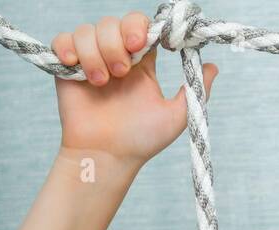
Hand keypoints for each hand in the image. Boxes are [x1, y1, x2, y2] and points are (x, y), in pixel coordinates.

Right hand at [51, 11, 217, 164]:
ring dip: (96, 52)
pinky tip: (76, 67)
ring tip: (101, 83)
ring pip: (89, 30)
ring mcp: (91, 61)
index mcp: (142, 64)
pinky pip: (63, 40)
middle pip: (114, 23)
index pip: (142, 28)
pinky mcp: (67, 68)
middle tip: (124, 70)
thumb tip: (214, 66)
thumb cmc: (140, 141)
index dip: (142, 28)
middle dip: (118, 41)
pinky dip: (68, 47)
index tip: (145, 44)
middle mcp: (116, 57)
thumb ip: (195, 91)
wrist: (107, 157)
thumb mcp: (175, 117)